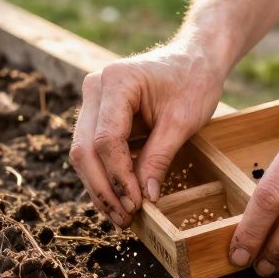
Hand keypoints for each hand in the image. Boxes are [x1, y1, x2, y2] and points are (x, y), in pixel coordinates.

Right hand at [71, 42, 226, 226]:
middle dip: (103, 188)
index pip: (105, 140)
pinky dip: (105, 175)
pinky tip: (119, 198)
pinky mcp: (97, 113)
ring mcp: (93, 100)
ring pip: (83, 153)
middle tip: (124, 218)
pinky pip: (93, 150)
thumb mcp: (183, 121)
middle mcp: (95, 88)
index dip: (118, 177)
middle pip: (84, 149)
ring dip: (100, 187)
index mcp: (116, 81)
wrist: (195, 58)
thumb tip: (144, 198)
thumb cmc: (193, 81)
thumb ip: (159, 158)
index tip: (136, 205)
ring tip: (122, 216)